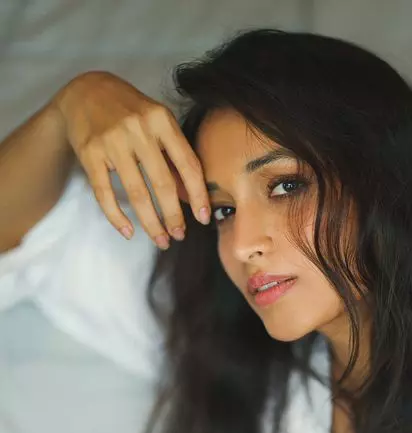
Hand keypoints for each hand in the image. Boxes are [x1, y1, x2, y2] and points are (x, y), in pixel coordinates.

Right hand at [53, 70, 210, 248]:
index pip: (188, 165)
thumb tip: (190, 197)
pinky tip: (129, 232)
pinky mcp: (90, 153)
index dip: (198, 196)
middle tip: (179, 236)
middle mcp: (138, 129)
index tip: (203, 218)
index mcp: (161, 120)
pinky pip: (105, 193)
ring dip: (151, 224)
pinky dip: (117, 217)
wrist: (84, 90)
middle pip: (163, 185)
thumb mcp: (157, 122)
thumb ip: (174, 154)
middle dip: (174, 217)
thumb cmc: (130, 111)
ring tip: (161, 240)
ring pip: (137, 194)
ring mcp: (112, 141)